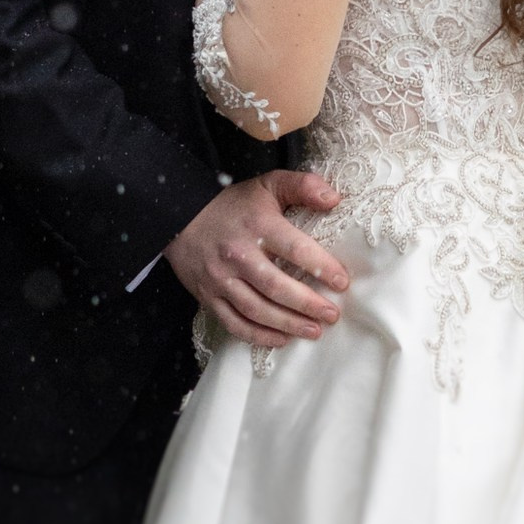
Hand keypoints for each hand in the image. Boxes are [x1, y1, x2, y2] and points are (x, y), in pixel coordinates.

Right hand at [164, 171, 349, 348]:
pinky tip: (281, 339)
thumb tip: (334, 199)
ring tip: (314, 331)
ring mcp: (221, 279)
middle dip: (308, 304)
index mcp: (257, 225)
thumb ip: (302, 186)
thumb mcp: (268, 185)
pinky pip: (234, 323)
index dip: (321, 267)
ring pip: (257, 310)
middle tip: (332, 315)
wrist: (181, 218)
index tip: (342, 282)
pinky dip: (259, 336)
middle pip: (276, 286)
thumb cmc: (233, 205)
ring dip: (288, 324)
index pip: (294, 249)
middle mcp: (238, 254)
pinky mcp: (209, 297)